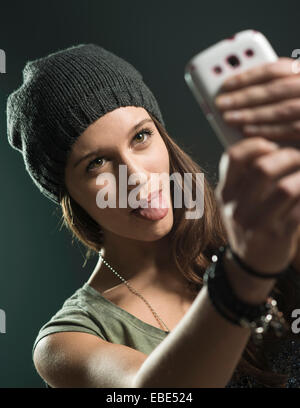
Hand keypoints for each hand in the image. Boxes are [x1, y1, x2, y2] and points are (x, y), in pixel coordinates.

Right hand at [214, 57, 299, 274]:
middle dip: (288, 157)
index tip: (272, 145)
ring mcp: (257, 223)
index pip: (234, 157)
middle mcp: (237, 207)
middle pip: (263, 169)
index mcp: (225, 193)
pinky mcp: (278, 236)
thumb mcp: (237, 200)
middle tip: (298, 158)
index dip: (256, 144)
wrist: (250, 263)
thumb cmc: (249, 223)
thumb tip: (273, 146)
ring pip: (287, 188)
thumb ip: (246, 176)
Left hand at [215, 57, 299, 145]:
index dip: (249, 75)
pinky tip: (247, 131)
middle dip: (245, 96)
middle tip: (221, 103)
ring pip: (282, 109)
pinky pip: (290, 129)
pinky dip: (266, 130)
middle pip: (276, 89)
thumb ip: (272, 87)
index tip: (226, 83)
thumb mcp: (289, 90)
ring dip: (252, 114)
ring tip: (229, 118)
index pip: (277, 68)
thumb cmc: (295, 107)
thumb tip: (236, 89)